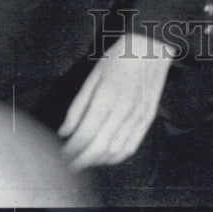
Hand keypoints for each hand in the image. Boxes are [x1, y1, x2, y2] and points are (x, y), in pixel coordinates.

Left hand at [58, 33, 174, 170]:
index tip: (61, 154)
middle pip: (99, 148)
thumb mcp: (93, 75)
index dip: (71, 149)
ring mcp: (138, 117)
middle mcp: (123, 111)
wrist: (151, 46)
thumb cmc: (119, 57)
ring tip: (85, 160)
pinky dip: (116, 158)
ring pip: (115, 152)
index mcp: (106, 97)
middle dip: (81, 161)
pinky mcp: (147, 119)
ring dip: (97, 161)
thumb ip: (78, 106)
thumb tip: (64, 132)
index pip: (85, 134)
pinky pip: (132, 147)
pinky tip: (105, 157)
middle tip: (69, 164)